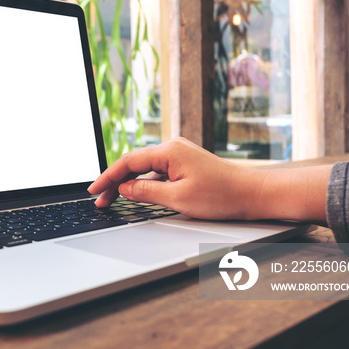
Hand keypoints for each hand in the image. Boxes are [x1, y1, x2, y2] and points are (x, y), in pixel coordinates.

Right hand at [87, 138, 330, 223]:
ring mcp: (180, 155)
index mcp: (169, 151)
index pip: (128, 162)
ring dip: (128, 183)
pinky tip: (138, 194)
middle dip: (114, 181)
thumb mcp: (178, 198)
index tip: (94, 190)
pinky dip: (144, 182)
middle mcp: (173, 148)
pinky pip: (158, 171)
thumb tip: (125, 187)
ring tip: (114, 199)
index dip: (107, 177)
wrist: (254, 194)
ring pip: (145, 168)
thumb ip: (146, 191)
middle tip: (100, 201)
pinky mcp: (186, 165)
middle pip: (134, 163)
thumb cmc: (222, 196)